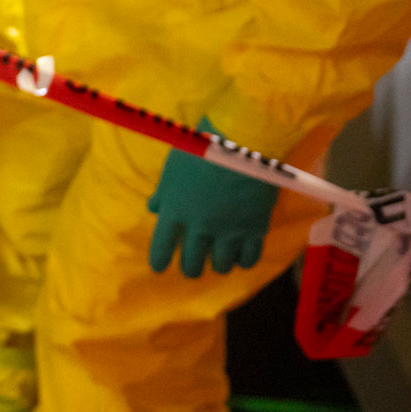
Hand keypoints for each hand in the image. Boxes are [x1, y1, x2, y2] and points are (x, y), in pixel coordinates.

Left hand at [147, 128, 279, 276]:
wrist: (244, 142)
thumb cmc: (201, 149)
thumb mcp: (173, 169)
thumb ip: (164, 193)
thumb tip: (155, 209)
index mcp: (175, 212)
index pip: (162, 249)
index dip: (159, 262)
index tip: (160, 268)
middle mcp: (200, 227)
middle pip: (192, 264)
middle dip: (190, 268)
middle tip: (192, 267)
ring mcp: (229, 230)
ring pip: (221, 266)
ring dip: (218, 265)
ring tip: (218, 261)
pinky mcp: (255, 229)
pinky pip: (249, 259)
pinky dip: (243, 261)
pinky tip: (240, 257)